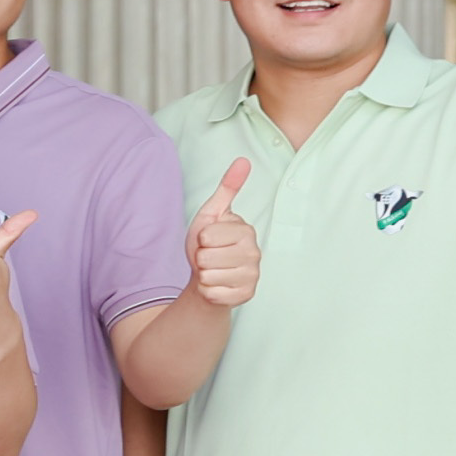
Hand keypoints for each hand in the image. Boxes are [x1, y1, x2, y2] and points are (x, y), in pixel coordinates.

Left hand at [184, 158, 259, 308]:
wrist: (209, 275)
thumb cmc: (209, 243)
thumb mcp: (212, 213)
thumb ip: (227, 188)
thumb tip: (243, 160)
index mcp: (246, 231)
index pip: (207, 236)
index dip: (200, 239)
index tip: (209, 240)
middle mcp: (255, 253)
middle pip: (207, 258)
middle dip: (200, 258)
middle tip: (210, 257)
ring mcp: (252, 276)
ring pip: (209, 277)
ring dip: (204, 275)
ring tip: (213, 270)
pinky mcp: (246, 295)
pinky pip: (213, 294)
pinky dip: (208, 290)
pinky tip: (216, 285)